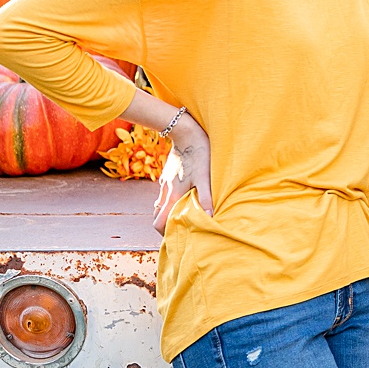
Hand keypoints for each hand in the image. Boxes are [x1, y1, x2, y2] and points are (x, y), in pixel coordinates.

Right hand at [151, 119, 213, 233]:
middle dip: (167, 225)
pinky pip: (165, 193)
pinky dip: (171, 200)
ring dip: (169, 212)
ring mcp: (164, 182)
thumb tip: (210, 218)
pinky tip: (185, 197)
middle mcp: (164, 191)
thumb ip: (206, 198)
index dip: (164, 234)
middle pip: (158, 215)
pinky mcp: (168, 174)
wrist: (184, 130)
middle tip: (182, 229)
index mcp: (172, 195)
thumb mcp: (204, 176)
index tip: (176, 237)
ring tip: (185, 215)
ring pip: (161, 204)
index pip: (158, 223)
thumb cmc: (197, 153)